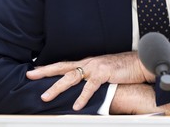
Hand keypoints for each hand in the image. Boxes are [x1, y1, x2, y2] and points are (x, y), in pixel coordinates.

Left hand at [26, 51, 153, 110]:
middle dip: (45, 72)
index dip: (48, 68)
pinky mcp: (104, 74)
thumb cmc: (121, 70)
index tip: (34, 71)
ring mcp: (94, 67)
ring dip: (57, 87)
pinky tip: (76, 106)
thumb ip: (90, 79)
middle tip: (30, 76)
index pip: (63, 65)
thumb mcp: (102, 73)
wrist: (139, 63)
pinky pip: (90, 87)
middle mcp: (87, 63)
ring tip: (46, 96)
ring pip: (71, 77)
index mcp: (86, 63)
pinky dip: (82, 97)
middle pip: (62, 67)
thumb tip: (79, 88)